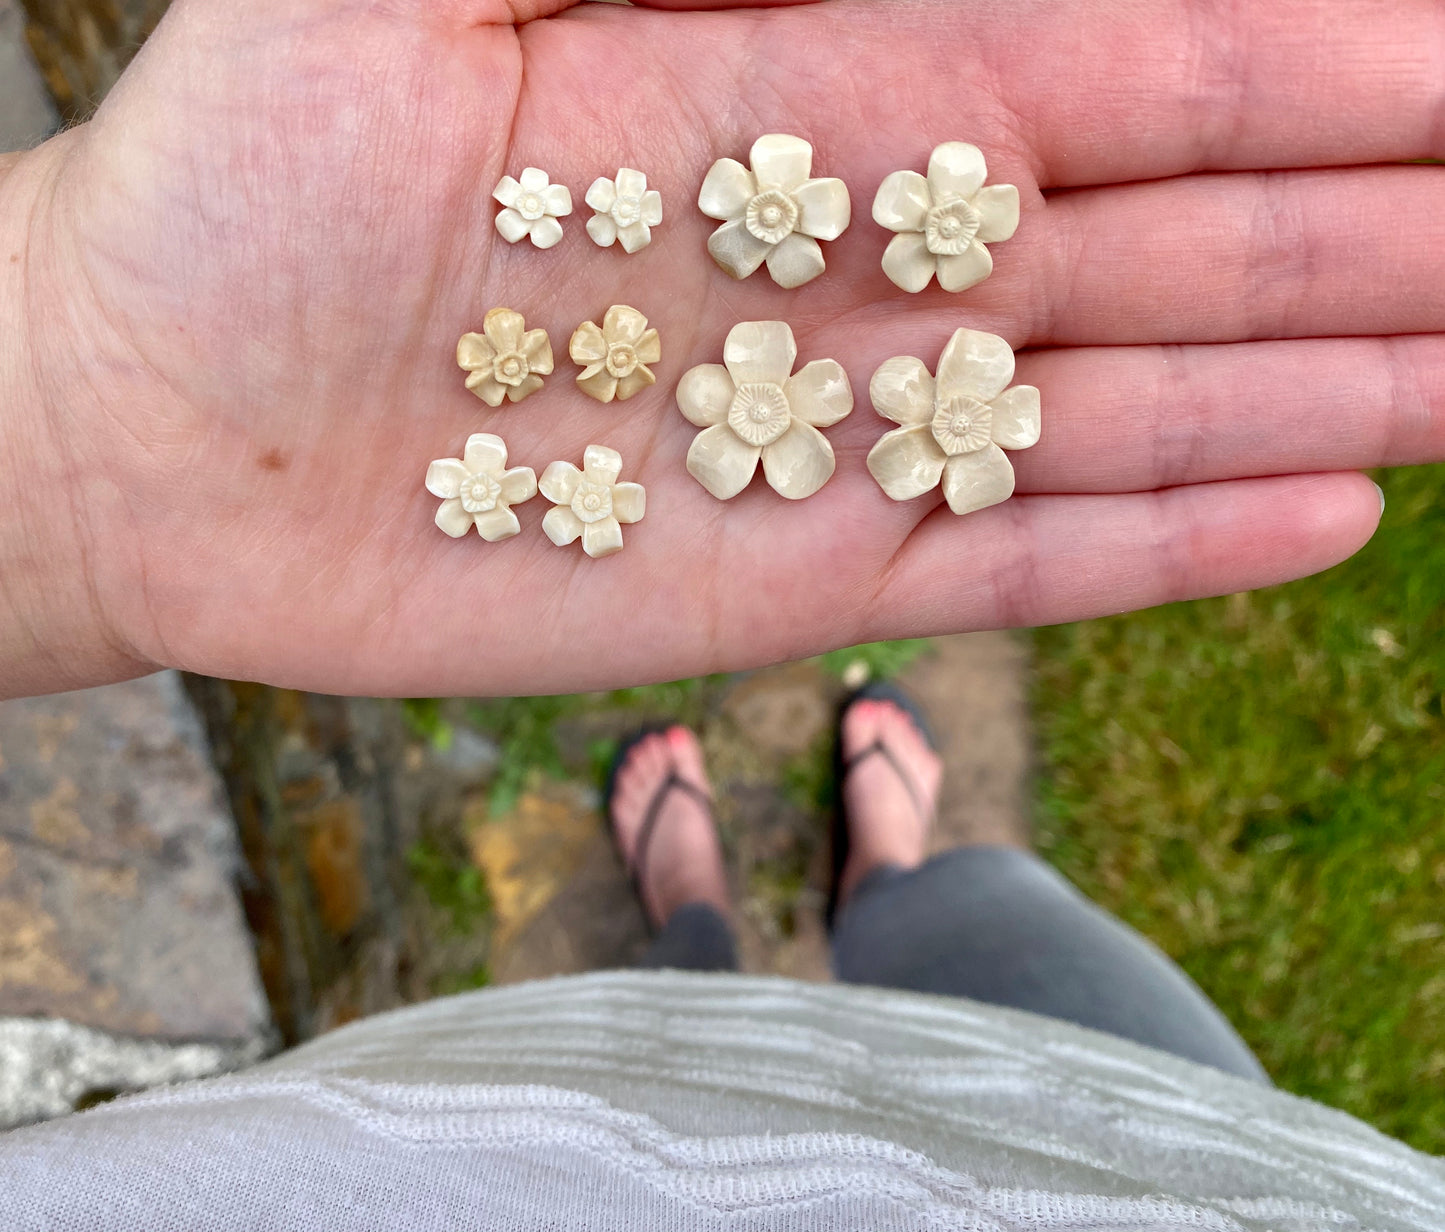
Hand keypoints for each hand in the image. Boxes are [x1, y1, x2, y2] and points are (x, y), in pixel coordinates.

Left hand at [2, 0, 1439, 697]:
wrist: (153, 424)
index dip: (1307, 55)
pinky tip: (1329, 516)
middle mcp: (865, 262)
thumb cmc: (237, 172)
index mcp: (810, 86)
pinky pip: (1022, 563)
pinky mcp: (796, 581)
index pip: (1124, 57)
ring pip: (1138, 409)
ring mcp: (846, 435)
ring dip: (1328, 389)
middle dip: (1368, 224)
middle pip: (1179, 238)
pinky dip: (1173, 549)